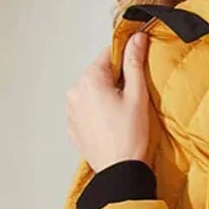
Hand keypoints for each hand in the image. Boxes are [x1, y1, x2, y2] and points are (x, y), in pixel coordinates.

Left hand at [66, 31, 152, 173]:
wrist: (118, 170)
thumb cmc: (129, 136)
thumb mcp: (137, 95)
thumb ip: (135, 62)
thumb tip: (137, 39)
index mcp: (90, 80)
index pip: (109, 54)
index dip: (126, 61)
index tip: (137, 72)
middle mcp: (75, 92)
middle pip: (99, 74)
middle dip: (115, 81)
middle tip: (132, 100)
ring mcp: (71, 110)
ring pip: (92, 92)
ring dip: (106, 97)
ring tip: (122, 116)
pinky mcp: (73, 126)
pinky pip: (87, 110)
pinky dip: (98, 112)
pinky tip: (112, 125)